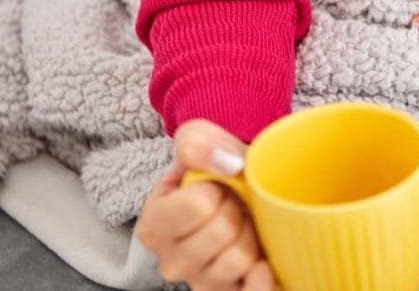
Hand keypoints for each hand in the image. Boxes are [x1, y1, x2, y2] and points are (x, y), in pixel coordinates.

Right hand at [134, 119, 277, 290]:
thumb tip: (229, 164)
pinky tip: (264, 264)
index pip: (200, 204)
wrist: (235, 194)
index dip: (219, 188)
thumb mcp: (198, 142)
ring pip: (239, 260)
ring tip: (244, 224)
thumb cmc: (214, 171)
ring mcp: (201, 282)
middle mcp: (172, 262)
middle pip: (222, 233)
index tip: (216, 187)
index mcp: (154, 225)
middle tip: (234, 204)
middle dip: (238, 210)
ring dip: (251, 235)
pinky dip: (261, 280)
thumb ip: (199, 143)